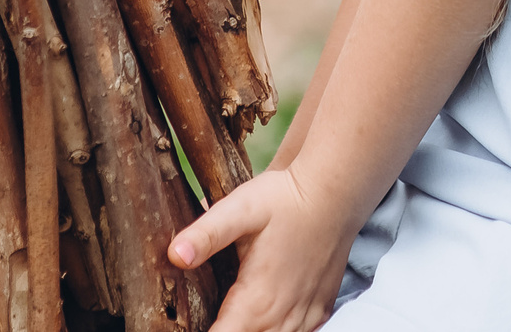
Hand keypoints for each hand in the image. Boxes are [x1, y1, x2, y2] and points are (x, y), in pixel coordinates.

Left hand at [169, 167, 358, 331]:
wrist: (336, 191)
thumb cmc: (286, 199)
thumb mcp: (240, 208)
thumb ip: (207, 235)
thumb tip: (175, 256)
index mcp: (257, 301)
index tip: (188, 324)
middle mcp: (283, 317)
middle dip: (226, 331)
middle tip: (208, 314)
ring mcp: (306, 316)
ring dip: (251, 331)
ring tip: (233, 315)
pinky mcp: (319, 309)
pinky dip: (277, 331)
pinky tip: (264, 319)